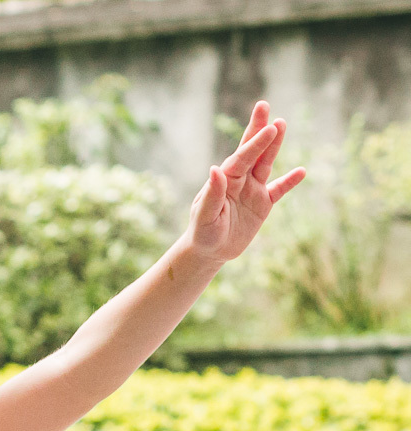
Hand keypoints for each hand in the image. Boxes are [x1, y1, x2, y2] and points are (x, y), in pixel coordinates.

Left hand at [183, 101, 305, 263]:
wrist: (209, 251)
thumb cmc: (202, 233)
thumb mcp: (205, 216)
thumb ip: (212, 194)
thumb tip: (215, 168)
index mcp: (225, 181)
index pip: (241, 158)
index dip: (255, 144)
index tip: (268, 128)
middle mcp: (239, 181)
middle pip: (251, 151)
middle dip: (258, 130)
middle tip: (263, 105)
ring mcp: (252, 191)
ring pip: (265, 164)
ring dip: (273, 147)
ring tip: (282, 124)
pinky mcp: (262, 205)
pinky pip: (279, 190)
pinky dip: (289, 182)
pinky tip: (301, 171)